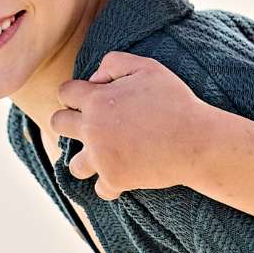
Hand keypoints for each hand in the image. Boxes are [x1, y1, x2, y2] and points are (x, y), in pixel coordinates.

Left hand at [53, 50, 209, 197]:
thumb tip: (94, 79)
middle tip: (93, 126)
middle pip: (58, 124)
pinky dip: (110, 185)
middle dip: (70, 122)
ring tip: (103, 156)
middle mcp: (92, 129)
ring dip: (86, 160)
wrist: (196, 141)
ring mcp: (101, 157)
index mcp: (96, 100)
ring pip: (74, 165)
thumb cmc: (175, 101)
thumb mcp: (147, 67)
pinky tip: (124, 175)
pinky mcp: (115, 179)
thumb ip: (114, 63)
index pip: (65, 92)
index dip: (76, 94)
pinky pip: (100, 189)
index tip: (91, 99)